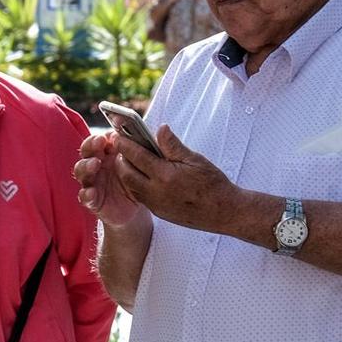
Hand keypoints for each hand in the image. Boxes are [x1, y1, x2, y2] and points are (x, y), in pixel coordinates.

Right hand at [74, 131, 149, 227]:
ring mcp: (94, 182)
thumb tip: (164, 128)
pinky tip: (92, 192)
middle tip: (99, 143)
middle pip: (87, 152)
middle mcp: (99, 165)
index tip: (109, 134)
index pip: (99, 140)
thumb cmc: (144, 179)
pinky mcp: (93, 200)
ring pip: (81, 171)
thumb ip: (154, 147)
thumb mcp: (150, 164)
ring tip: (95, 164)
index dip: (101, 135)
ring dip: (85, 166)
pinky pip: (84, 196)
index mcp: (110, 153)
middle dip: (90, 146)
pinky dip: (86, 194)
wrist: (144, 206)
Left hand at [113, 124, 241, 232]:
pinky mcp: (158, 212)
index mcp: (166, 175)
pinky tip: (141, 176)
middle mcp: (156, 191)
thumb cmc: (213, 184)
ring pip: (130, 186)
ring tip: (130, 161)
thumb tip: (160, 129)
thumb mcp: (195, 159)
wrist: (224, 212)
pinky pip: (139, 197)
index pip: (137, 156)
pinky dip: (135, 185)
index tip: (117, 137)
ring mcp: (155, 204)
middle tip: (122, 149)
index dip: (125, 145)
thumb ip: (173, 145)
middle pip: (126, 173)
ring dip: (126, 173)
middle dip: (121, 159)